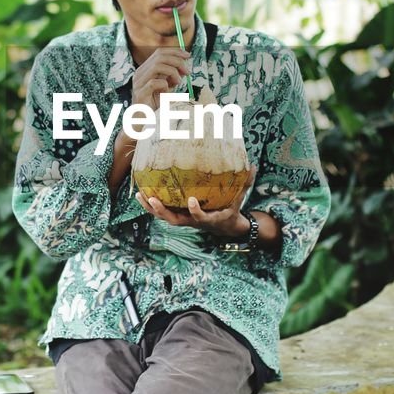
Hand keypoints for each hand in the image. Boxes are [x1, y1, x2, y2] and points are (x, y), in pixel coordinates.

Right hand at [131, 46, 191, 110]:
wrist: (144, 121)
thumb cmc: (155, 104)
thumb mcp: (167, 87)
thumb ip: (173, 76)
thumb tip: (184, 67)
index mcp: (145, 69)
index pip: (159, 52)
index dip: (175, 51)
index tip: (188, 56)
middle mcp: (139, 73)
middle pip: (159, 57)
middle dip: (177, 61)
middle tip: (187, 72)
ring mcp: (138, 83)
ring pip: (157, 66)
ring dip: (172, 72)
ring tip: (178, 83)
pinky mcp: (140, 94)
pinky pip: (154, 83)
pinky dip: (165, 85)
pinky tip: (167, 93)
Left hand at [135, 165, 256, 237]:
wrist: (224, 228)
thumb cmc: (231, 210)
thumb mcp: (239, 199)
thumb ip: (245, 183)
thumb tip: (253, 165)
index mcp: (208, 219)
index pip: (199, 217)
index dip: (195, 211)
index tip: (191, 200)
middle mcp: (192, 221)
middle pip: (173, 220)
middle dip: (161, 211)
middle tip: (152, 199)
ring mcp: (183, 220)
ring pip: (164, 217)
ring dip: (151, 208)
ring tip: (140, 195)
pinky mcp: (178, 216)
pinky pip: (162, 212)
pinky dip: (151, 204)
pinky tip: (141, 192)